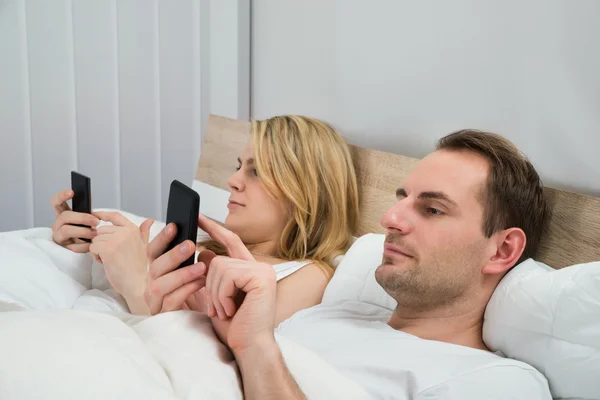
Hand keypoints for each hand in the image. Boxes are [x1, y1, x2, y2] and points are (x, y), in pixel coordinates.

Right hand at [50, 190, 98, 251]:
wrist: (90, 248)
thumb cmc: (86, 230)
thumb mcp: (85, 218)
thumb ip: (85, 209)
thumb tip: (87, 194)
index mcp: (63, 215)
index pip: (56, 203)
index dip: (61, 196)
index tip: (71, 192)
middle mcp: (58, 225)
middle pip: (64, 217)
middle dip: (81, 218)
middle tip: (96, 221)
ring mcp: (60, 237)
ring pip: (65, 231)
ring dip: (83, 231)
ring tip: (95, 233)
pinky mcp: (64, 249)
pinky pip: (73, 247)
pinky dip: (85, 245)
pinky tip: (91, 244)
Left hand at [90, 211, 152, 303]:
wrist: (137, 284)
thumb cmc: (138, 268)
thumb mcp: (143, 246)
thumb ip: (143, 232)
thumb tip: (150, 221)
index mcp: (133, 229)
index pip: (115, 216)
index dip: (102, 214)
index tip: (94, 215)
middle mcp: (125, 232)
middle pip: (101, 230)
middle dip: (102, 242)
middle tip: (112, 254)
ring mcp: (116, 239)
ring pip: (95, 239)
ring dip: (98, 250)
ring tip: (110, 259)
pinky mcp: (107, 249)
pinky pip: (92, 248)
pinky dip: (95, 256)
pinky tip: (105, 263)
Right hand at [144, 224, 207, 314]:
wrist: (210, 318)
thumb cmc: (200, 291)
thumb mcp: (192, 268)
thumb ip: (184, 251)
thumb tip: (175, 225)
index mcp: (158, 271)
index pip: (153, 251)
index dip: (162, 238)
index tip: (174, 226)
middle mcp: (152, 284)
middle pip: (155, 267)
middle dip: (172, 255)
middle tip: (191, 244)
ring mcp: (156, 301)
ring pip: (160, 285)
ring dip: (181, 274)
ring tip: (201, 267)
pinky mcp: (164, 315)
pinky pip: (171, 301)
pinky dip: (186, 290)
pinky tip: (200, 283)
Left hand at [198, 214, 276, 354]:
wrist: (249, 347)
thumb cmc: (235, 327)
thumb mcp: (217, 297)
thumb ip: (212, 274)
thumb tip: (204, 251)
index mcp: (250, 269)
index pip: (230, 241)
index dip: (213, 228)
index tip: (197, 217)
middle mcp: (259, 267)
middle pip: (218, 260)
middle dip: (209, 286)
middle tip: (217, 309)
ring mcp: (262, 271)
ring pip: (219, 267)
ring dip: (215, 295)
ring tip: (225, 311)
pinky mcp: (261, 278)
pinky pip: (227, 276)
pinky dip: (222, 296)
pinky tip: (231, 310)